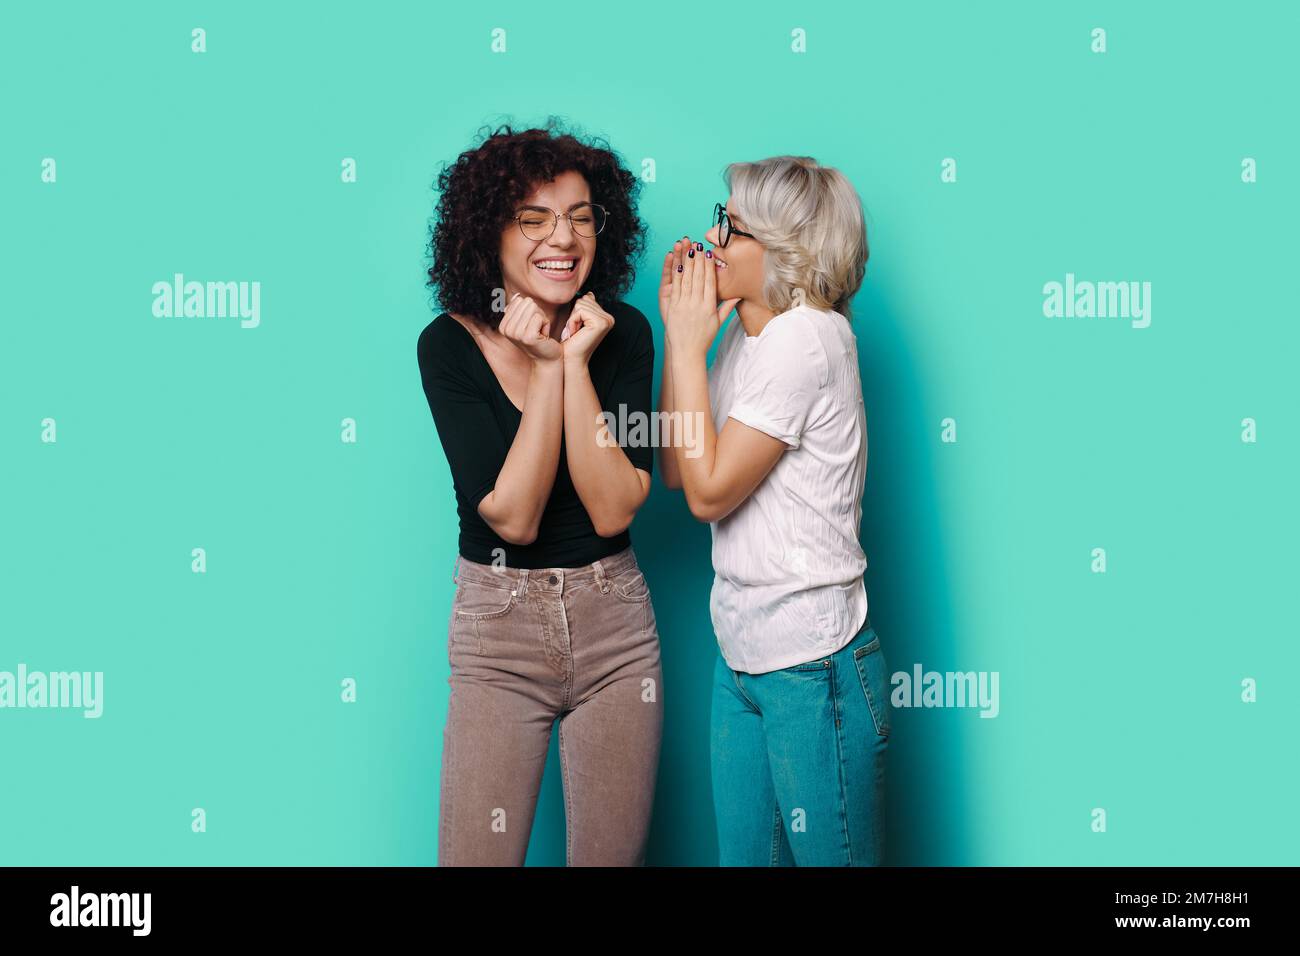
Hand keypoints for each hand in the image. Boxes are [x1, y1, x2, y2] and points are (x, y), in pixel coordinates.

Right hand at [500, 293, 561, 364]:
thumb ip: (519, 309)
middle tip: (537, 328)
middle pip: (527, 303)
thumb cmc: (538, 337)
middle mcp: (507, 329)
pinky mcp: (528, 337)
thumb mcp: (526, 321)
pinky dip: (546, 324)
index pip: (519, 300)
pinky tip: (543, 335)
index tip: (531, 325)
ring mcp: (516, 334)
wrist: (546, 357)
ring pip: (534, 308)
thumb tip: (516, 297)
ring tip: (539, 331)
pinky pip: (539, 317)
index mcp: (503, 325)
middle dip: (537, 313)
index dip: (530, 310)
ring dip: (542, 319)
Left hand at [560, 292, 614, 366]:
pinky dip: (573, 321)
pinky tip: (576, 333)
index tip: (578, 327)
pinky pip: (580, 311)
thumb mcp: (579, 319)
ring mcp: (607, 320)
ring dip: (573, 319)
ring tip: (576, 332)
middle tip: (576, 331)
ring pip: (581, 304)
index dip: (576, 312)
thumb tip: (590, 294)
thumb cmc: (572, 341)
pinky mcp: (601, 323)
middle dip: (574, 314)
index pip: (587, 298)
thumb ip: (587, 306)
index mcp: (606, 317)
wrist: (571, 358)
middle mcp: (610, 318)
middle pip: (584, 300)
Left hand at [664, 238, 738, 357]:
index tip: (708, 253)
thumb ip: (727, 308)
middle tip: (698, 244)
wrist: (687, 352)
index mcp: (709, 307)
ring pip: (686, 279)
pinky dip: (677, 275)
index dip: (709, 266)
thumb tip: (738, 295)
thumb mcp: (718, 323)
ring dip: (687, 262)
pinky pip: (676, 288)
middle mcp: (697, 304)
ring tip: (688, 249)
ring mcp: (684, 305)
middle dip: (698, 259)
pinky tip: (678, 264)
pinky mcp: (673, 308)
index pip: (710, 281)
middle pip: (698, 277)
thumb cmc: (703, 338)